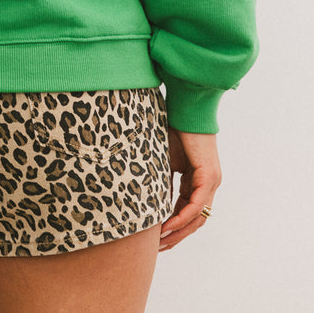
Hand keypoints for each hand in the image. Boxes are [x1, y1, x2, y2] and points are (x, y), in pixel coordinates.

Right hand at [159, 127, 221, 251]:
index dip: (173, 226)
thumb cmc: (173, 129)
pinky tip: (168, 225)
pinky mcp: (208, 176)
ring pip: (198, 216)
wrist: (185, 109)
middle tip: (160, 248)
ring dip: (179, 231)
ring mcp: (210, 181)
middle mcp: (208, 184)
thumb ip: (161, 180)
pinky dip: (182, 217)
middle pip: (195, 220)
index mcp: (197, 180)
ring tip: (162, 242)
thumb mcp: (164, 160)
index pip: (187, 212)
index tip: (157, 238)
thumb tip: (147, 199)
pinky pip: (196, 205)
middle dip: (177, 236)